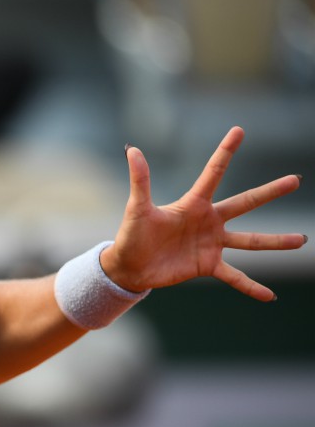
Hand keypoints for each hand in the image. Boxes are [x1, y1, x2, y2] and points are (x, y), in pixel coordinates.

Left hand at [101, 126, 306, 300]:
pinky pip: (234, 276)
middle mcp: (209, 221)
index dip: (225, 152)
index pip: (213, 173)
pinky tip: (269, 296)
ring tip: (301, 240)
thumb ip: (140, 180)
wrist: (129, 266)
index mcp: (193, 204)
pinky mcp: (208, 266)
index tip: (239, 130)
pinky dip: (251, 286)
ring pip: (250, 241)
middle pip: (245, 203)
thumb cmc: (132, 234)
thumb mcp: (137, 207)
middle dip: (270, 192)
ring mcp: (212, 244)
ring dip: (275, 241)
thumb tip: (132, 149)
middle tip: (295, 180)